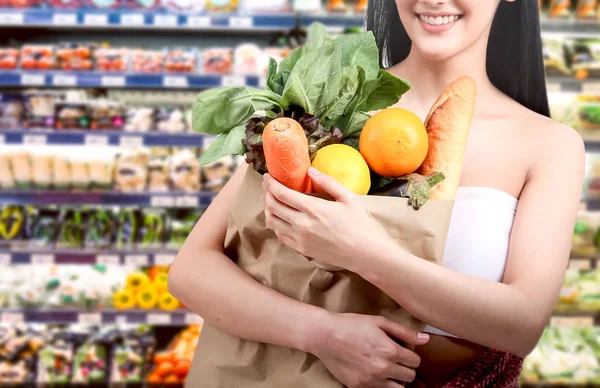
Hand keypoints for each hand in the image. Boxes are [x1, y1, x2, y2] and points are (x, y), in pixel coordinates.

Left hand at [262, 168, 389, 272]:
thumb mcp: (348, 198)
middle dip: (266, 194)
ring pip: (272, 222)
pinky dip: (276, 224)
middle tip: (267, 186)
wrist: (364, 253)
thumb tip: (310, 171)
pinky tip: (280, 218)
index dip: (270, 184)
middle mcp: (302, 224)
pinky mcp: (301, 249)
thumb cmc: (359, 224)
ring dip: (267, 209)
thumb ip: (328, 182)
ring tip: (271, 201)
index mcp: (313, 209)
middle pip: (272, 206)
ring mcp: (300, 239)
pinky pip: (280, 235)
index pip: (281, 194)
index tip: (267, 177)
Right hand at [305, 312, 428, 387]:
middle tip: (395, 360)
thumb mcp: (379, 322)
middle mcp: (383, 368)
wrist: (325, 335)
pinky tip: (374, 373)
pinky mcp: (360, 387)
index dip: (411, 355)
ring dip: (396, 380)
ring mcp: (371, 380)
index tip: (403, 352)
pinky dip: (381, 384)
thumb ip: (404, 332)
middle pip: (410, 376)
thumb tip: (425, 339)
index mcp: (390, 351)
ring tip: (387, 369)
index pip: (415, 361)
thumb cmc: (351, 325)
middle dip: (405, 368)